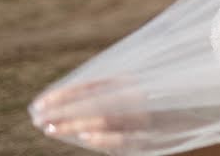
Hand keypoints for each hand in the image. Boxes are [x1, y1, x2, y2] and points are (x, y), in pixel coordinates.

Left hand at [30, 75, 151, 152]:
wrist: (180, 112)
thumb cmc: (150, 99)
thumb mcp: (127, 88)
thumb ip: (101, 92)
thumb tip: (62, 100)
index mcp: (129, 80)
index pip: (89, 86)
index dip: (63, 95)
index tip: (39, 104)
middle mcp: (137, 95)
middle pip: (93, 103)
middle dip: (63, 112)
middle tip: (39, 119)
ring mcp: (143, 116)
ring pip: (105, 120)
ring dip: (75, 125)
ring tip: (52, 129)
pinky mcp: (148, 137)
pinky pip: (124, 139)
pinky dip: (104, 139)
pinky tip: (85, 138)